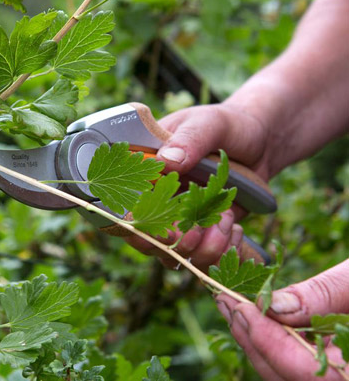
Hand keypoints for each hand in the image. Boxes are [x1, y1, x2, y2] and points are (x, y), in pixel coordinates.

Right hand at [126, 102, 269, 268]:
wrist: (260, 140)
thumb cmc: (227, 126)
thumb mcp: (209, 123)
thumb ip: (189, 139)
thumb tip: (167, 159)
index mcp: (143, 172)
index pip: (121, 206)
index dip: (136, 226)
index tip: (165, 230)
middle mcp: (154, 200)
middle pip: (143, 240)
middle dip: (172, 244)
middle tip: (198, 231)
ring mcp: (177, 219)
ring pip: (173, 255)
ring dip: (202, 247)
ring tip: (227, 220)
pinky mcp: (201, 233)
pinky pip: (202, 259)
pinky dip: (220, 252)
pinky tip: (234, 228)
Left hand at [216, 259, 348, 379]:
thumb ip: (325, 295)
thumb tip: (274, 306)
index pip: (308, 375)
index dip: (269, 343)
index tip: (238, 308)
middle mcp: (344, 378)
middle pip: (289, 379)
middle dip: (254, 340)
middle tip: (223, 300)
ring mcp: (338, 374)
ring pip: (289, 376)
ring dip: (257, 341)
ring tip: (231, 304)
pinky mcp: (334, 366)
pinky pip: (297, 367)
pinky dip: (274, 341)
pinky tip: (255, 315)